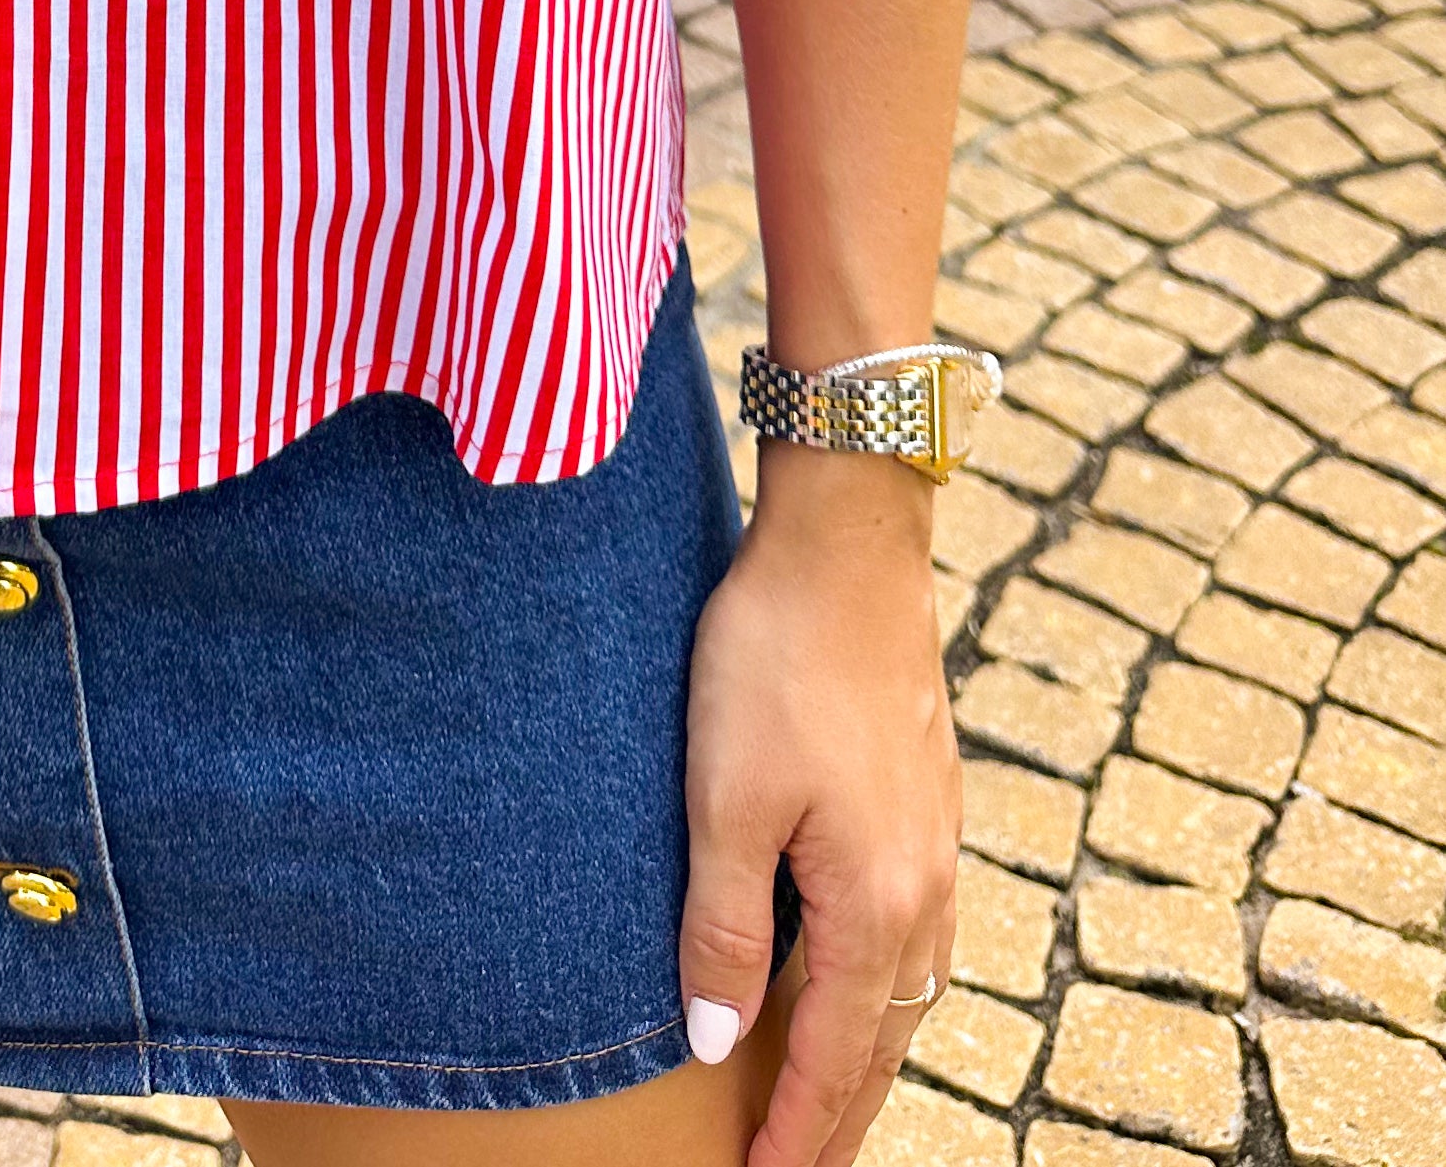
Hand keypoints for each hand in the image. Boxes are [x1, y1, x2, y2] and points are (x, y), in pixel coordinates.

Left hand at [679, 454, 959, 1166]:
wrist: (847, 546)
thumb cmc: (773, 662)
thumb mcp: (725, 799)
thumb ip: (724, 928)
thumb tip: (719, 1049)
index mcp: (876, 906)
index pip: (836, 1059)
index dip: (799, 1132)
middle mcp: (926, 891)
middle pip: (885, 1042)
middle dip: (840, 1117)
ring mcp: (937, 844)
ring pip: (906, 990)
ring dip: (865, 1055)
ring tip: (823, 1102)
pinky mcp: (927, 801)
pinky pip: (914, 934)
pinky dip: (882, 988)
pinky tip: (857, 980)